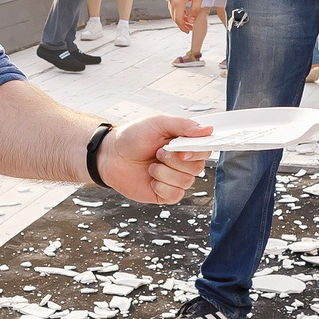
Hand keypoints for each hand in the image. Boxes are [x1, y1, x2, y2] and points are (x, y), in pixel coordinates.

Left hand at [97, 115, 212, 204]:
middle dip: (175, 161)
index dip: (197, 152)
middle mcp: (183, 162)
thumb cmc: (132, 136)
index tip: (181, 150)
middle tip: (158, 153)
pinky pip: (175, 195)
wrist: (110, 155)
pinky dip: (161, 187)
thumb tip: (208, 130)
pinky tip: (150, 179)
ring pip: (186, 182)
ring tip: (150, 165)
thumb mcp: (158, 123)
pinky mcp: (165, 194)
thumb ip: (183, 126)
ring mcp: (174, 179)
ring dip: (165, 173)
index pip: (205, 150)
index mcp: (184, 143)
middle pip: (198, 167)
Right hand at [166, 0, 203, 33]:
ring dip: (179, 17)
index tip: (189, 30)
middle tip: (189, 27)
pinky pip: (173, 5)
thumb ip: (194, 11)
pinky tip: (184, 10)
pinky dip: (178, 10)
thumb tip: (191, 21)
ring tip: (188, 20)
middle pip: (174, 17)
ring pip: (173, 11)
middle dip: (181, 24)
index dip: (183, 27)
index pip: (178, 20)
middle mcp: (171, 0)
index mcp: (177, 2)